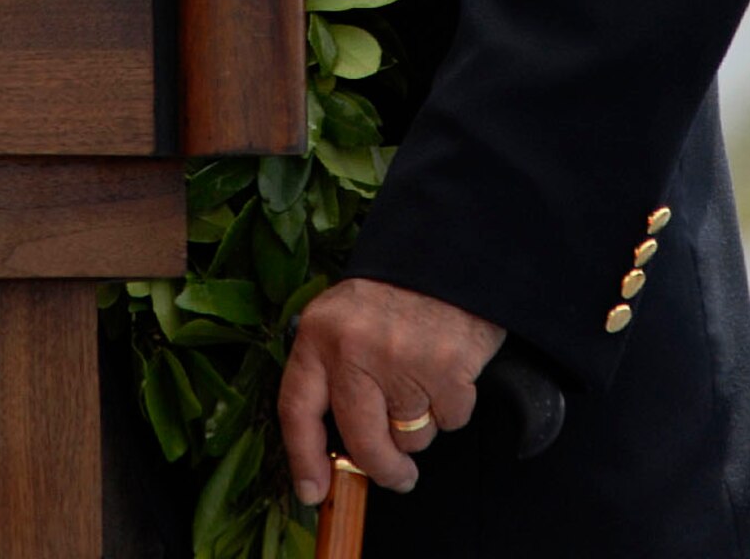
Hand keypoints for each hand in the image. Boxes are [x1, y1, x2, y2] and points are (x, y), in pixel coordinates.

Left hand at [278, 277, 504, 502]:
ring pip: (410, 438)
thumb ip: (333, 374)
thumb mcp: (344, 321)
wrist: (447, 256)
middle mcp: (352, 348)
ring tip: (424, 378)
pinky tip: (449, 370)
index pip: (296, 407)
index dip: (302, 457)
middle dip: (382, 469)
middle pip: (361, 441)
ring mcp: (399, 359)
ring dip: (421, 425)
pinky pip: (449, 421)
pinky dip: (453, 407)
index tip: (312, 492)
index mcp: (318, 334)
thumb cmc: (393, 297)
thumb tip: (333, 453)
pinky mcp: (445, 369)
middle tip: (398, 477)